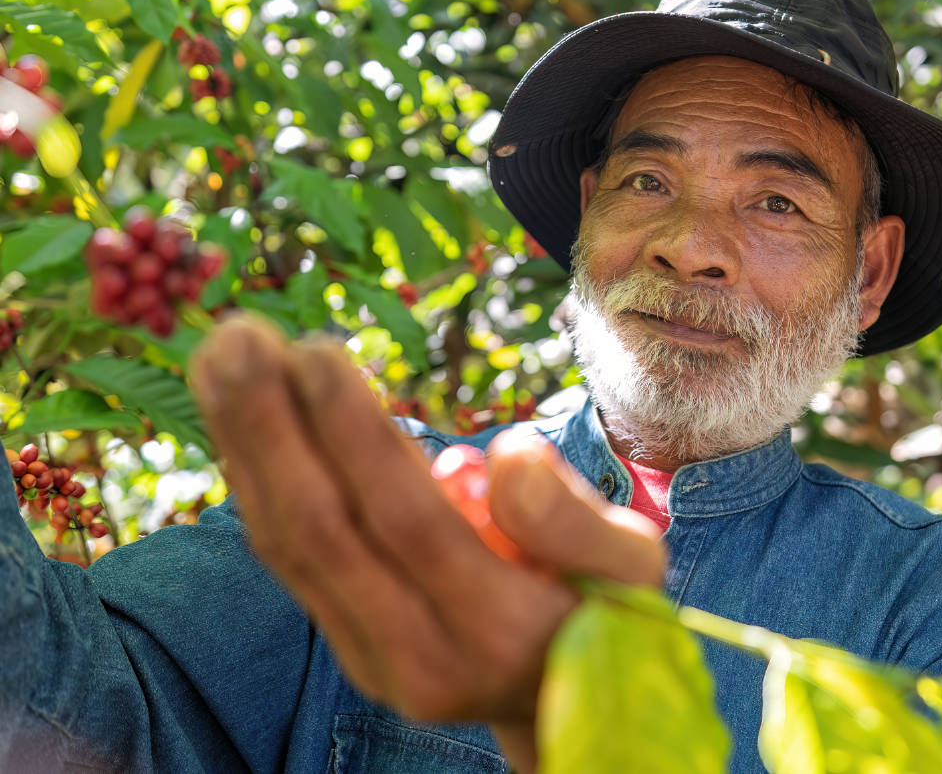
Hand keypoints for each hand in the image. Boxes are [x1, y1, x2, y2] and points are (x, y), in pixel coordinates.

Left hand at [189, 315, 664, 771]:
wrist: (558, 698)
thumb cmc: (603, 611)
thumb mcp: (629, 568)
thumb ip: (575, 520)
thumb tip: (510, 452)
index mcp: (498, 630)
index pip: (409, 523)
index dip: (357, 436)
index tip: (318, 350)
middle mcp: (417, 655)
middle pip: (325, 534)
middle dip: (271, 429)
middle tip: (237, 336)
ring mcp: (369, 655)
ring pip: (290, 545)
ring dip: (246, 444)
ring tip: (219, 354)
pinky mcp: (344, 639)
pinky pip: (289, 555)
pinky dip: (257, 477)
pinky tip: (239, 412)